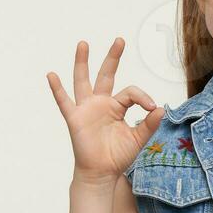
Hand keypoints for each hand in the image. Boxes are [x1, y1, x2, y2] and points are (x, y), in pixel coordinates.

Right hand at [47, 37, 164, 186]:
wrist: (102, 172)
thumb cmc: (118, 155)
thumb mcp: (138, 139)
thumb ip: (149, 124)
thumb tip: (161, 108)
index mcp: (117, 106)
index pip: (130, 92)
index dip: (143, 97)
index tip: (152, 108)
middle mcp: (101, 103)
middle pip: (106, 75)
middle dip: (112, 57)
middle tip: (120, 40)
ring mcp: (86, 109)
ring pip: (83, 81)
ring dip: (82, 62)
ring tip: (83, 44)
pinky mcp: (75, 119)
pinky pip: (64, 102)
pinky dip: (57, 89)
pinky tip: (51, 75)